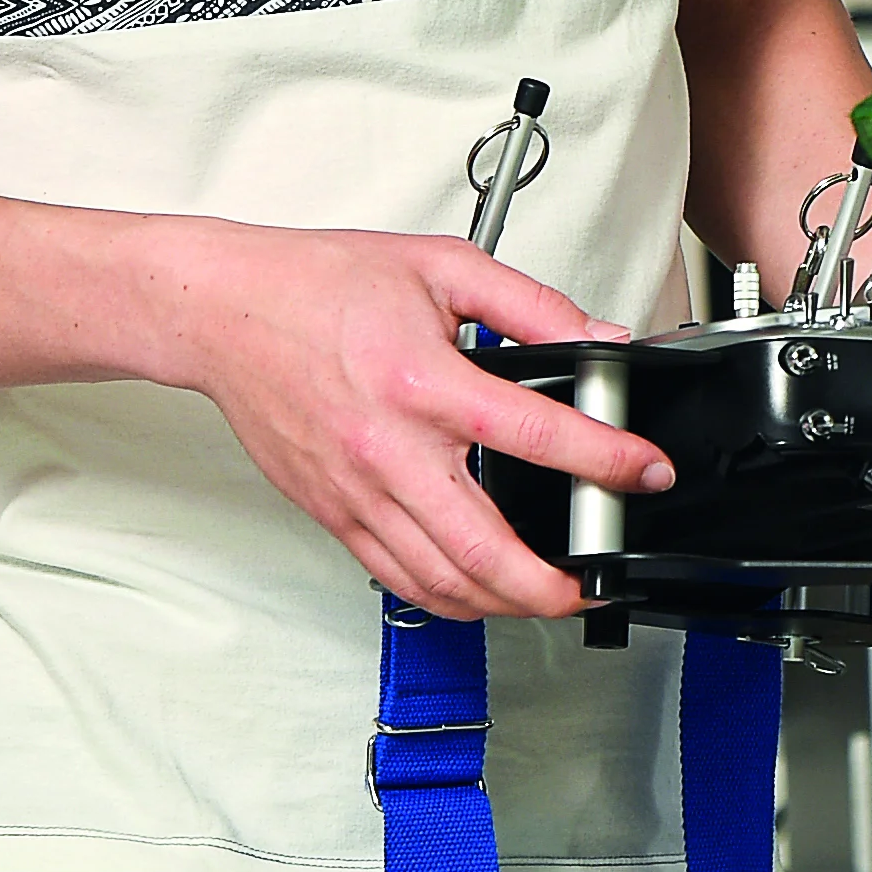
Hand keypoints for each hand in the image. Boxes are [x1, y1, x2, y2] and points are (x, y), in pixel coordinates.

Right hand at [162, 223, 674, 620]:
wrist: (225, 311)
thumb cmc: (321, 284)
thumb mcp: (443, 267)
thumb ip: (531, 306)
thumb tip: (597, 340)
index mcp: (423, 384)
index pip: (535, 434)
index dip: (605, 459)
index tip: (645, 472)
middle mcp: (389, 451)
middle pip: (482, 550)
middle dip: (552, 585)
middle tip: (597, 583)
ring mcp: (356, 493)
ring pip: (440, 581)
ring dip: (503, 604)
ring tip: (549, 595)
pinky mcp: (333, 514)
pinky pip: (397, 578)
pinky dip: (448, 598)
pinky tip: (480, 590)